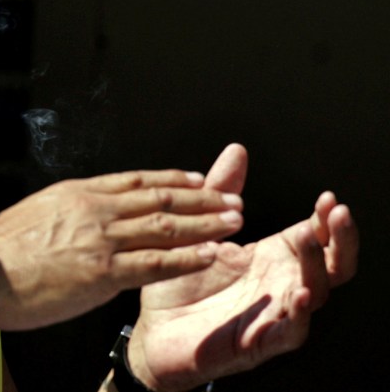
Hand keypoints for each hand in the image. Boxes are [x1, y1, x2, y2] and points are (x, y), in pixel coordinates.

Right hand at [0, 168, 244, 330]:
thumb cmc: (0, 248)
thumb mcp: (36, 212)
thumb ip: (66, 211)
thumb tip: (79, 212)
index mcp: (79, 193)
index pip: (136, 181)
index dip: (171, 179)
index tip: (197, 177)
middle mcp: (96, 209)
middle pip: (159, 198)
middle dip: (200, 197)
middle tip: (230, 196)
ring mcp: (102, 238)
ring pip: (166, 225)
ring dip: (205, 222)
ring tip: (234, 219)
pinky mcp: (104, 271)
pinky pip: (156, 262)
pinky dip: (188, 257)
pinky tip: (212, 253)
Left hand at [127, 144, 358, 391]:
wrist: (155, 330)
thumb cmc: (180, 283)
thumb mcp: (199, 229)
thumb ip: (219, 192)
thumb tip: (237, 151)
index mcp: (270, 258)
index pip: (314, 236)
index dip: (327, 219)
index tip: (329, 198)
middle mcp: (279, 285)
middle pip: (330, 266)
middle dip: (340, 239)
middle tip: (336, 213)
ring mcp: (274, 315)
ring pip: (314, 293)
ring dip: (315, 266)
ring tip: (307, 238)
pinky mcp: (258, 342)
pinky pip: (290, 332)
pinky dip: (298, 314)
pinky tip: (297, 294)